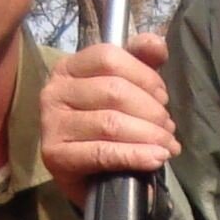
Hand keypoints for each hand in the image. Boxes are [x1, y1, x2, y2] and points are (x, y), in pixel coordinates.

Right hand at [40, 33, 175, 193]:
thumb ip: (140, 60)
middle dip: (151, 110)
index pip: (109, 57)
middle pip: (113, 90)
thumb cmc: (105, 127)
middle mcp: (54, 91)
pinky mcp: (55, 156)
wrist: (87, 175)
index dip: (144, 75)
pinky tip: (155, 158)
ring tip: (166, 145)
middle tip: (168, 128)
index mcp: (69, 67)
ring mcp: (51, 124)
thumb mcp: (124, 87)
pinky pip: (103, 152)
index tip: (163, 97)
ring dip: (148, 135)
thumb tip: (156, 44)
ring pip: (111, 122)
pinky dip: (135, 156)